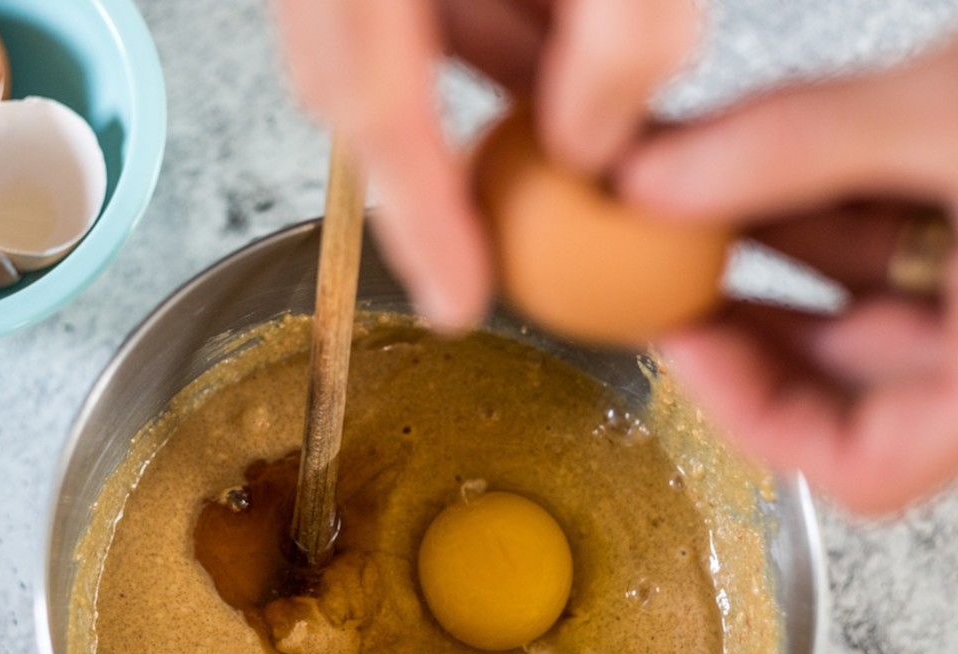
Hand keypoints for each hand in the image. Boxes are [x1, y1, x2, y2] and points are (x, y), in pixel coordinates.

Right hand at [270, 0, 698, 329]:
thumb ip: (621, 33)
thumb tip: (598, 147)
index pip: (377, 109)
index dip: (421, 221)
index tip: (459, 303)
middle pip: (352, 91)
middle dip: (426, 174)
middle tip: (496, 236)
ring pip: (380, 45)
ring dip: (458, 101)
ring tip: (550, 144)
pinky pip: (400, 3)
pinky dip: (465, 38)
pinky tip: (545, 53)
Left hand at [620, 42, 957, 514]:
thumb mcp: (950, 115)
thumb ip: (795, 147)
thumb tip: (652, 177)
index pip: (863, 465)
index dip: (750, 414)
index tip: (680, 336)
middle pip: (844, 385)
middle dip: (739, 322)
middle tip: (657, 267)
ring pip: (859, 307)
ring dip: (765, 255)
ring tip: (682, 201)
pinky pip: (889, 242)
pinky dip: (817, 205)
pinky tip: (749, 158)